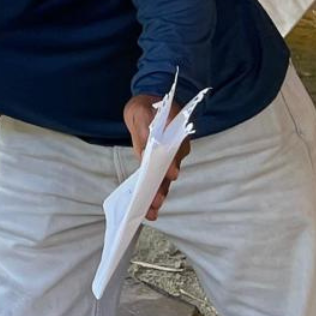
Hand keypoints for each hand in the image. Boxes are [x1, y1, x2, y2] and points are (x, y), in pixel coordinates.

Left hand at [124, 93, 191, 220]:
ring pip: (164, 179)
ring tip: (150, 212)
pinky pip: (158, 178)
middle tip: (154, 204)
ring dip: (158, 194)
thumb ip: (144, 130)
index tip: (171, 175)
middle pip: (169, 171)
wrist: (148, 103)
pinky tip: (148, 206)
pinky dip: (153, 191)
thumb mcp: (140, 112)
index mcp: (173, 135)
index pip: (173, 152)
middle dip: (162, 188)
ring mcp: (168, 158)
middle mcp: (175, 149)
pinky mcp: (158, 163)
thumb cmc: (145, 107)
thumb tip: (146, 153)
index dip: (171, 164)